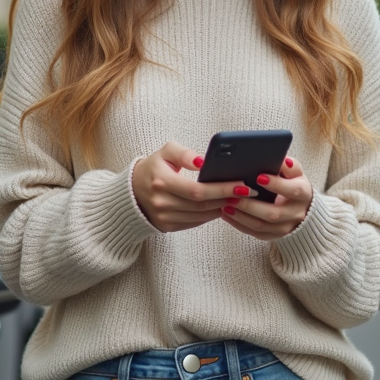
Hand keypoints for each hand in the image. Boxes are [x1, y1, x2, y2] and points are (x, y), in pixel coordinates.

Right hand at [132, 142, 250, 232]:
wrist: (132, 192)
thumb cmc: (153, 168)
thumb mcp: (165, 152)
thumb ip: (184, 154)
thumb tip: (203, 162)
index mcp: (161, 182)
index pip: (197, 190)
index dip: (221, 189)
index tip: (241, 184)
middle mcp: (162, 202)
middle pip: (202, 204)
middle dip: (227, 198)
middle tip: (247, 191)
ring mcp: (165, 217)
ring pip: (201, 216)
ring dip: (222, 208)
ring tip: (239, 198)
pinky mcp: (168, 226)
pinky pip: (195, 222)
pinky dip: (211, 215)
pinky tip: (222, 206)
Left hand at [220, 156, 312, 240]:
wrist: (302, 209)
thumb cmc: (294, 185)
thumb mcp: (296, 174)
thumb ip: (290, 166)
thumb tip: (282, 159)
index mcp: (304, 195)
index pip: (292, 190)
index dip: (277, 185)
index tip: (259, 177)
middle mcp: (296, 214)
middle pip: (273, 213)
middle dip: (251, 205)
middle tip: (233, 194)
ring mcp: (285, 228)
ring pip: (261, 226)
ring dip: (241, 216)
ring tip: (225, 204)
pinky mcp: (274, 236)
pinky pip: (255, 233)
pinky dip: (239, 224)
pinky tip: (226, 214)